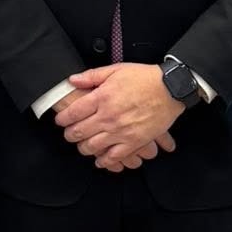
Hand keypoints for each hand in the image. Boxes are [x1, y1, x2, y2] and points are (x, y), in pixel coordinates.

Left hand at [55, 64, 183, 168]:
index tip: (60, 120)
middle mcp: (108, 116)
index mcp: (102, 97)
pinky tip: (100, 160)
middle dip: (70, 135)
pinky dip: (104, 161)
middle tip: (69, 134)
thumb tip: (73, 80)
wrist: (170, 88)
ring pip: (93, 146)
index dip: (63, 118)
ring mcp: (121, 131)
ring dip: (83, 148)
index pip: (74, 112)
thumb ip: (92, 76)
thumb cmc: (144, 78)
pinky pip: (114, 157)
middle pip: (80, 131)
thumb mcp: (116, 69)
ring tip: (82, 145)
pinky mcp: (134, 142)